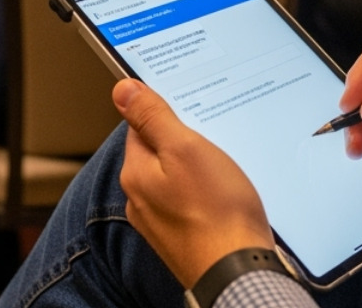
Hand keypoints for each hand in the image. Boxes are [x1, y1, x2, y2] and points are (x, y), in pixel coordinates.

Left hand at [115, 80, 273, 287]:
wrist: (239, 272)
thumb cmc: (216, 212)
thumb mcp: (185, 149)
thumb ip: (153, 117)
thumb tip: (122, 89)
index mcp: (136, 173)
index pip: (140, 126)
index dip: (166, 112)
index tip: (190, 108)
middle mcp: (140, 200)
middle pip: (158, 152)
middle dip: (183, 141)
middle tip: (213, 138)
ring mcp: (160, 222)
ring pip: (174, 178)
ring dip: (195, 169)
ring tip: (222, 167)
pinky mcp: (182, 237)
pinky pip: (188, 202)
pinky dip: (203, 193)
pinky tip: (223, 195)